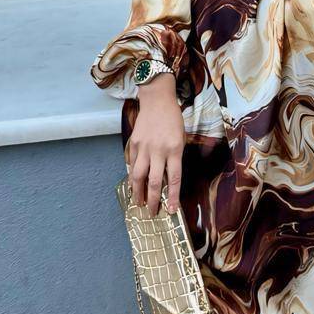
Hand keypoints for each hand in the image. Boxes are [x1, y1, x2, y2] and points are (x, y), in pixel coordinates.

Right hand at [128, 80, 184, 213]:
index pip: (174, 179)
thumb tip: (167, 179)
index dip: (172, 196)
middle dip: (152, 200)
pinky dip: (132, 176)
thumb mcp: (180, 138)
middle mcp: (158, 150)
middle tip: (152, 212)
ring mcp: (144, 147)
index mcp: (174, 150)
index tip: (171, 210)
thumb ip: (175, 158)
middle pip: (154, 181)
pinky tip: (132, 185)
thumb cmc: (173, 119)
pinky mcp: (134, 143)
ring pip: (138, 176)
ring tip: (138, 203)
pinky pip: (132, 164)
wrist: (157, 100)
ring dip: (138, 192)